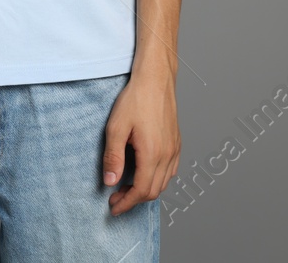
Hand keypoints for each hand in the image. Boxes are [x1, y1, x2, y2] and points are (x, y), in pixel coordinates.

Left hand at [103, 68, 179, 214]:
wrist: (156, 80)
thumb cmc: (135, 99)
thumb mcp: (116, 127)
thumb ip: (113, 157)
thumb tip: (110, 182)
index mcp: (153, 154)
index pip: (141, 190)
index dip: (126, 203)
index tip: (113, 207)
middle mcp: (167, 155)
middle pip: (153, 191)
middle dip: (133, 199)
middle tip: (115, 198)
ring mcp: (174, 149)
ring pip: (163, 183)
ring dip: (145, 190)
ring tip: (126, 188)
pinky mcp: (177, 143)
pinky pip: (170, 171)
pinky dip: (157, 179)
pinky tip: (144, 174)